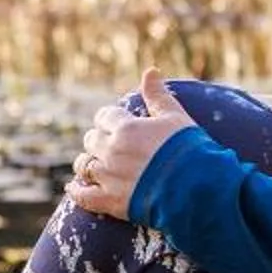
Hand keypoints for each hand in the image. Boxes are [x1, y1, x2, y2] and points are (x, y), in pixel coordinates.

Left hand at [65, 69, 196, 218]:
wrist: (198, 190)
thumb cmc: (191, 151)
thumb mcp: (176, 118)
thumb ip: (158, 96)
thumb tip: (150, 70)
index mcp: (126, 128)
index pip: (104, 117)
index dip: (109, 119)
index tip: (114, 123)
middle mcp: (112, 151)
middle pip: (91, 140)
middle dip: (99, 140)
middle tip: (109, 145)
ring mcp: (109, 178)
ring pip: (83, 165)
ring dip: (87, 163)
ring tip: (94, 165)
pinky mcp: (110, 202)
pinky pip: (83, 196)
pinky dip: (76, 191)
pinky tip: (73, 188)